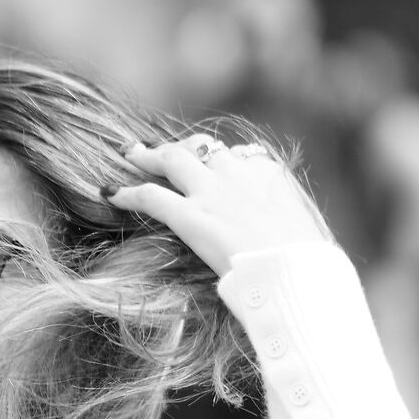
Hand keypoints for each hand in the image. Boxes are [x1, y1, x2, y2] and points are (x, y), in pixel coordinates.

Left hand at [107, 135, 333, 275]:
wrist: (296, 272)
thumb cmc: (308, 263)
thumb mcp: (305, 231)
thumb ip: (285, 221)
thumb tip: (280, 234)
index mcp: (269, 174)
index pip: (237, 156)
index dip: (217, 160)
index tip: (207, 164)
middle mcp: (239, 172)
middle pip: (202, 147)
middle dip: (178, 146)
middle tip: (159, 148)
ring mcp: (212, 191)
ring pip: (172, 159)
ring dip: (147, 156)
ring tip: (129, 155)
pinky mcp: (190, 214)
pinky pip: (149, 195)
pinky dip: (126, 192)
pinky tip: (109, 193)